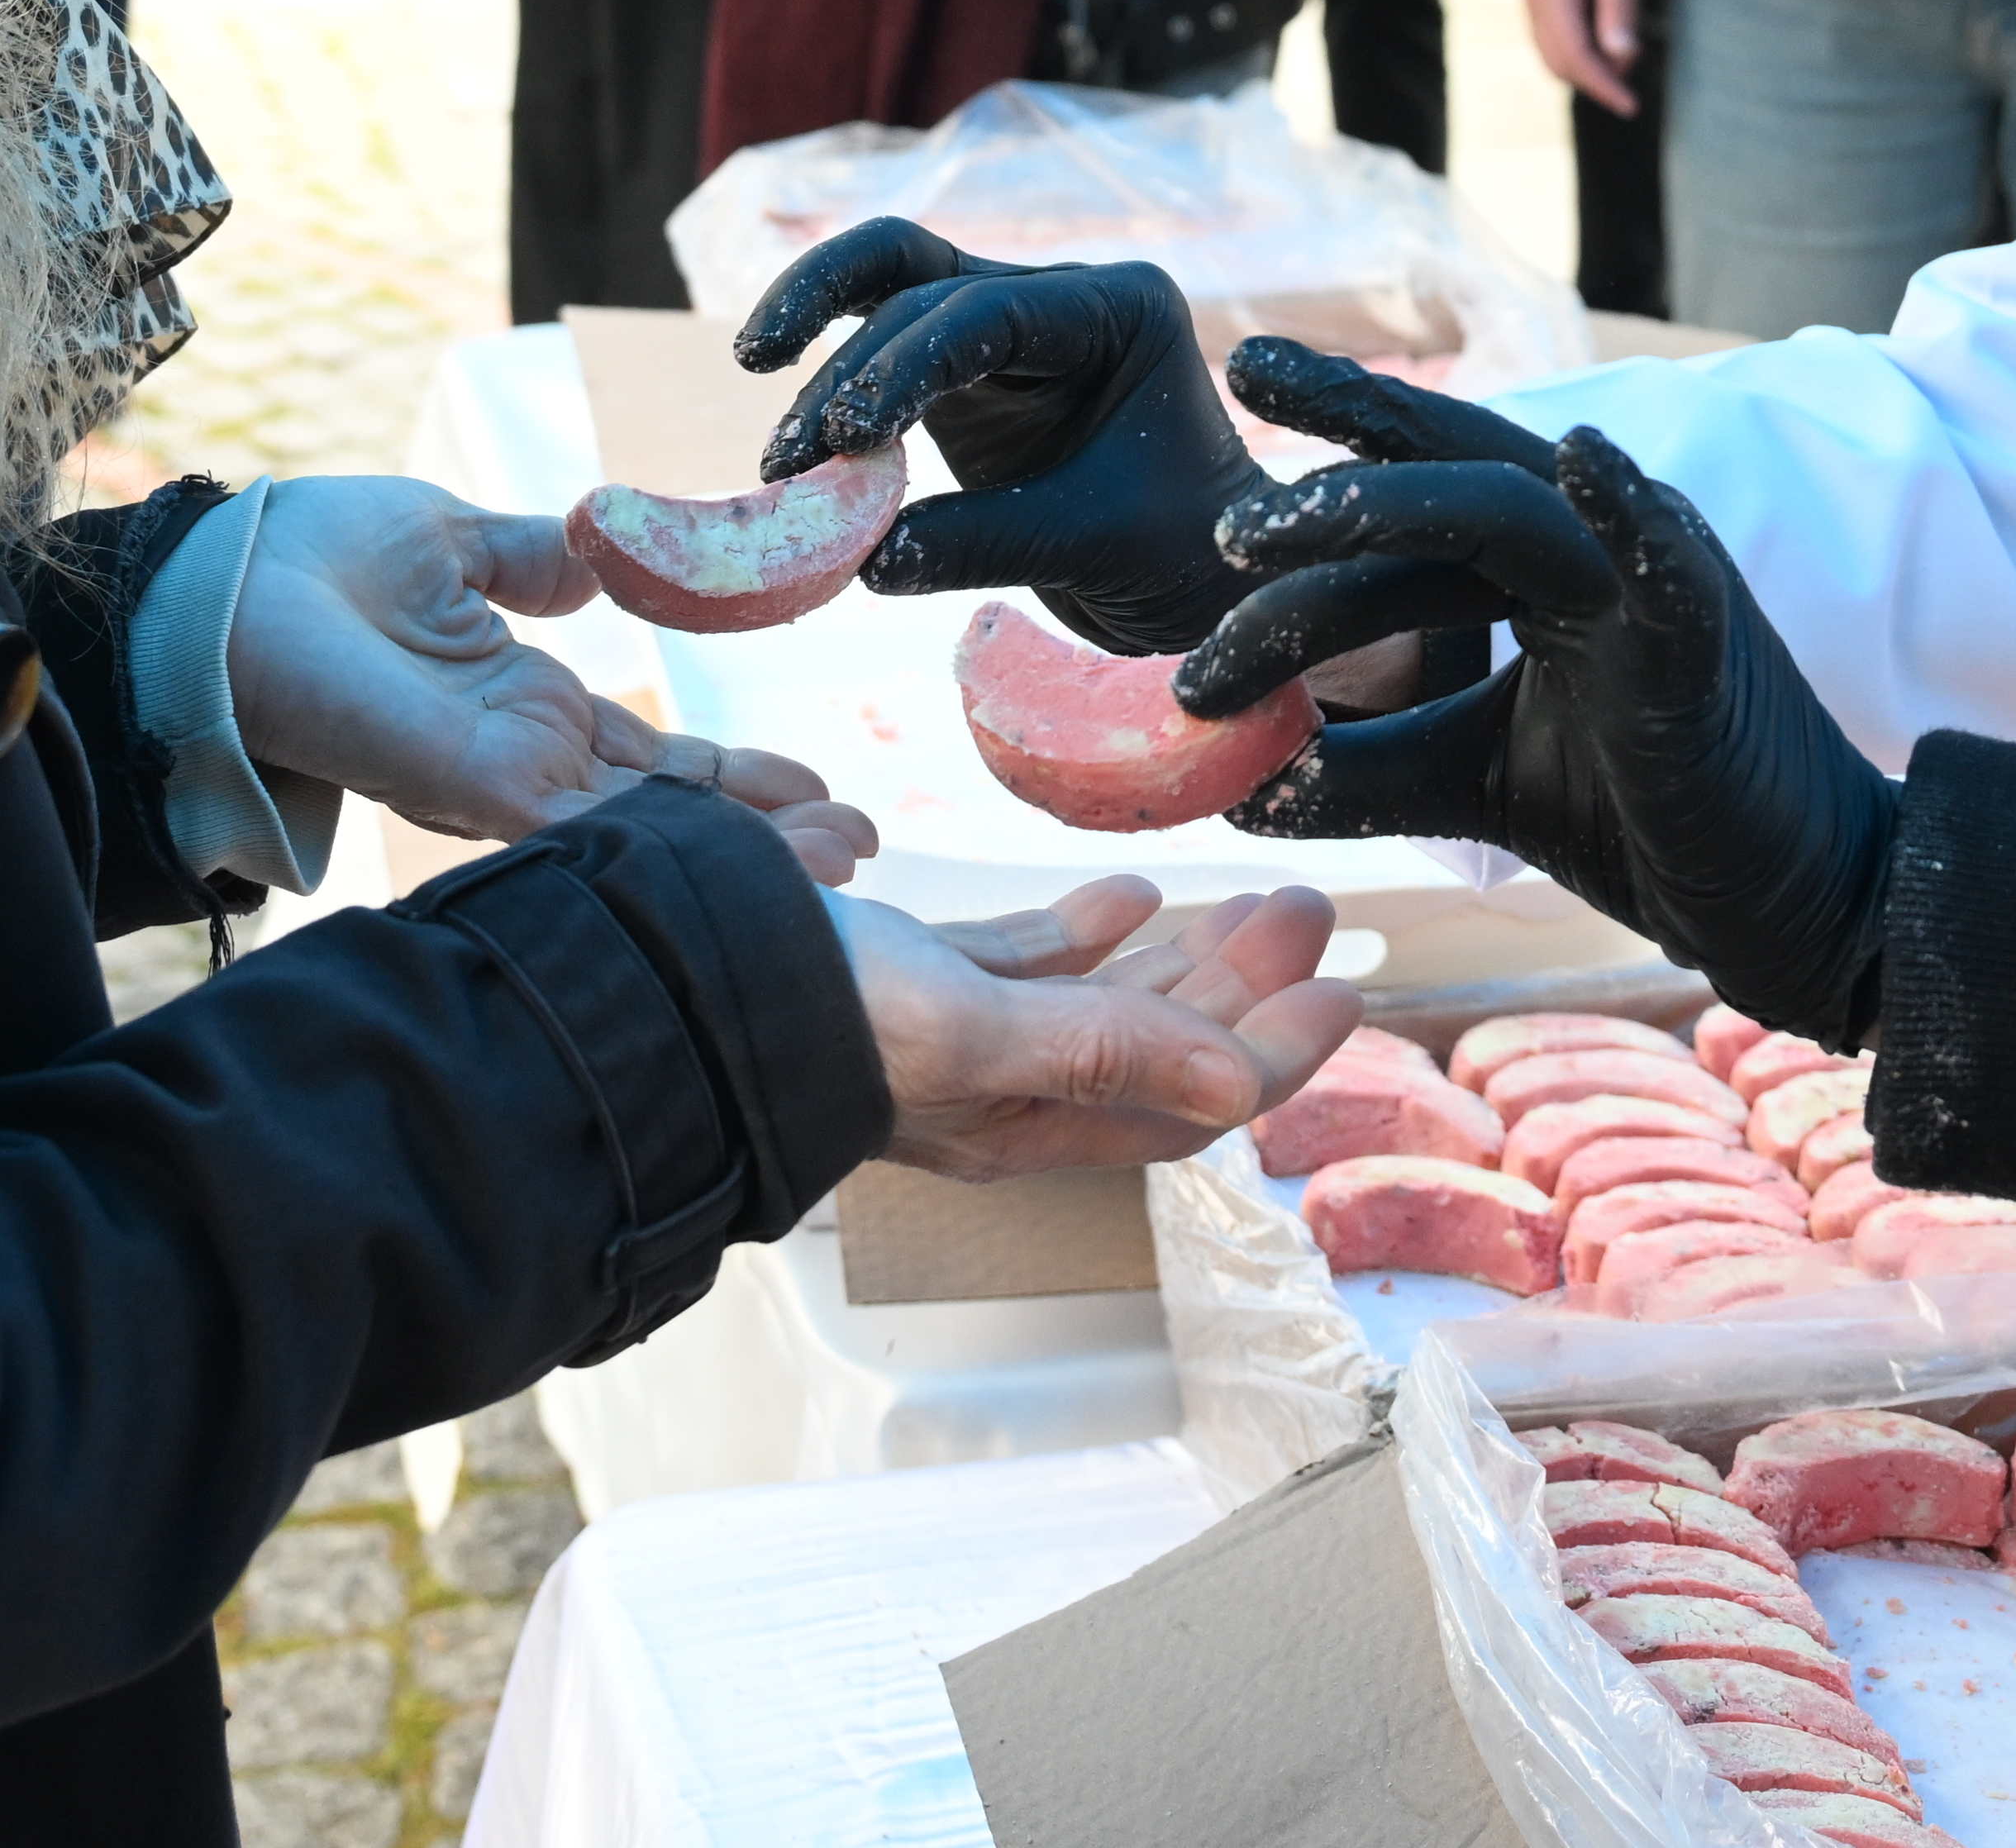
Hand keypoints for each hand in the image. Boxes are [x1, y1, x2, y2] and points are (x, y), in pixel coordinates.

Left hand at [219, 478, 876, 881]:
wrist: (214, 588)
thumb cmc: (298, 562)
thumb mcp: (444, 542)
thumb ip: (525, 556)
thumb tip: (593, 542)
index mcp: (518, 702)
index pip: (649, 757)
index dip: (734, 777)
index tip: (816, 791)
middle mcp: (520, 757)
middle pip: (665, 812)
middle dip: (762, 833)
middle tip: (860, 849)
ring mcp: (500, 781)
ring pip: (644, 835)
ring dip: (742, 850)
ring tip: (838, 865)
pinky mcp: (473, 786)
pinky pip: (593, 828)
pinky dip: (675, 843)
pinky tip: (748, 854)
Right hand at [737, 220, 1263, 652]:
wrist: (1206, 582)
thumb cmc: (1185, 553)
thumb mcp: (1094, 542)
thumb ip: (983, 539)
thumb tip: (862, 557)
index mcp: (1117, 310)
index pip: (986, 314)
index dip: (901, 368)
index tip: (845, 439)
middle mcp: (1059, 299)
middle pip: (918, 287)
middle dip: (847, 375)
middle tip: (789, 464)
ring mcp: (1008, 331)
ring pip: (884, 294)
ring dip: (821, 367)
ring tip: (777, 465)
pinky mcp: (966, 377)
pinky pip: (880, 353)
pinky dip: (832, 389)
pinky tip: (790, 445)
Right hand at [845, 879, 1363, 1181]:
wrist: (673, 987)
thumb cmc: (815, 1018)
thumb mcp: (974, 1032)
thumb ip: (1107, 1052)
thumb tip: (1245, 1088)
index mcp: (1026, 1123)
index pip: (1187, 1100)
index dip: (1272, 1053)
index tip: (1342, 988)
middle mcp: (1004, 1092)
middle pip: (1160, 1046)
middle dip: (1243, 986)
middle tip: (1307, 911)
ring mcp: (961, 1036)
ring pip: (1103, 1001)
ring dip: (1182, 954)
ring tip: (1250, 900)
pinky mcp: (915, 983)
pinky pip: (1027, 963)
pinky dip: (1086, 931)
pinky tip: (1129, 893)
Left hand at [1179, 348, 1906, 1044]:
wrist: (1790, 902)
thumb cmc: (1643, 820)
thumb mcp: (1475, 782)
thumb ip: (1365, 768)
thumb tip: (1232, 779)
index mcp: (1545, 567)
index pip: (1426, 480)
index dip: (1339, 428)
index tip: (1239, 376)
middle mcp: (1596, 548)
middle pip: (1453, 464)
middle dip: (1342, 426)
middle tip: (1233, 408)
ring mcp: (1654, 588)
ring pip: (1507, 511)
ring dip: (1381, 505)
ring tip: (1256, 531)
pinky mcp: (1706, 654)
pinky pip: (1669, 568)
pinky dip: (1634, 513)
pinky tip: (1589, 463)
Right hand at [1518, 0, 1648, 118]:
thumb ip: (1620, 5)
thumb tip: (1622, 57)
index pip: (1576, 57)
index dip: (1603, 86)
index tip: (1631, 106)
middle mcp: (1534, 3)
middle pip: (1558, 63)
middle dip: (1595, 81)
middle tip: (1632, 86)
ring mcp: (1530, 0)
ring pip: (1552, 54)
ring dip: (1586, 67)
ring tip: (1622, 57)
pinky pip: (1551, 38)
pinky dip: (1577, 51)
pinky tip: (1604, 39)